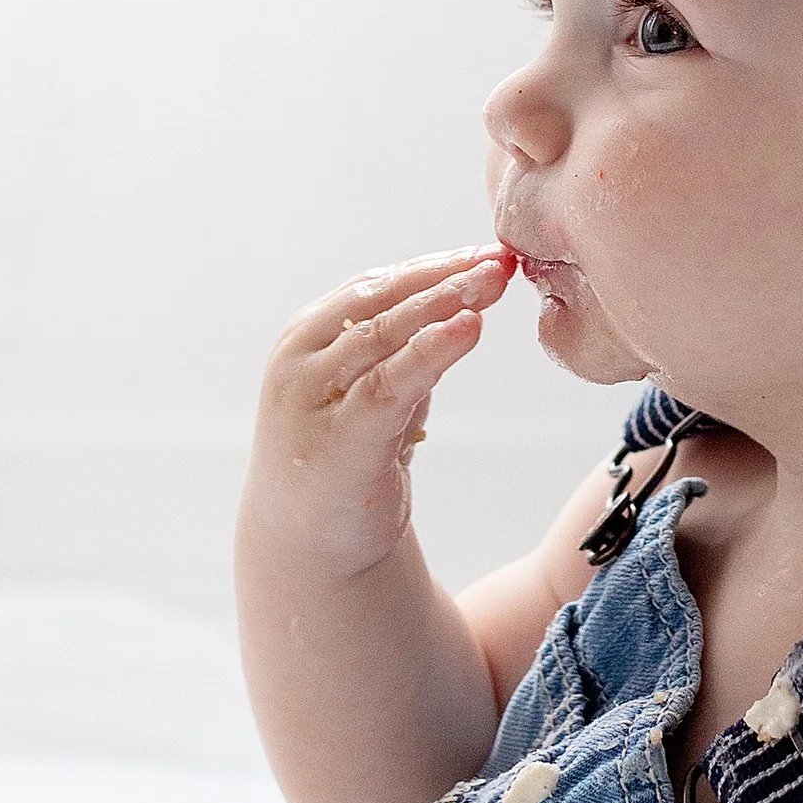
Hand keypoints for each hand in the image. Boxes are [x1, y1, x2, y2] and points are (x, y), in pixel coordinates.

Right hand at [242, 245, 512, 573]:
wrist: (311, 549)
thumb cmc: (347, 465)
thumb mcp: (378, 396)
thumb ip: (406, 354)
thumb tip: (466, 307)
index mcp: (307, 337)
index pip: (376, 286)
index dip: (434, 265)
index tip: (488, 253)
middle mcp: (301, 358)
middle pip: (381, 301)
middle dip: (445, 276)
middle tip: (502, 259)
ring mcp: (311, 396)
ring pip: (386, 334)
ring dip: (445, 301)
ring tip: (493, 282)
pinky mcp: (336, 438)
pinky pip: (390, 384)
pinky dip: (431, 351)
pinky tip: (468, 328)